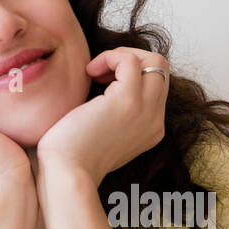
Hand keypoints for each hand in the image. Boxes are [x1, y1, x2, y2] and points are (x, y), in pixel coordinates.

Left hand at [35, 47, 169, 183]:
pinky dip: (109, 57)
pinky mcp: (127, 102)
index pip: (157, 84)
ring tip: (94, 71)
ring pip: (155, 61)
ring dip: (120, 56)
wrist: (67, 173)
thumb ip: (115, 113)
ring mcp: (145, 111)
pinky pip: (129, 61)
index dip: (131, 73)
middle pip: (161, 69)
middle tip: (100, 70)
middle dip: (131, 58)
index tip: (102, 79)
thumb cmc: (73, 152)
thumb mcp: (104, 131)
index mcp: (151, 128)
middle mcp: (155, 120)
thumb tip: (105, 84)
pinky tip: (89, 72)